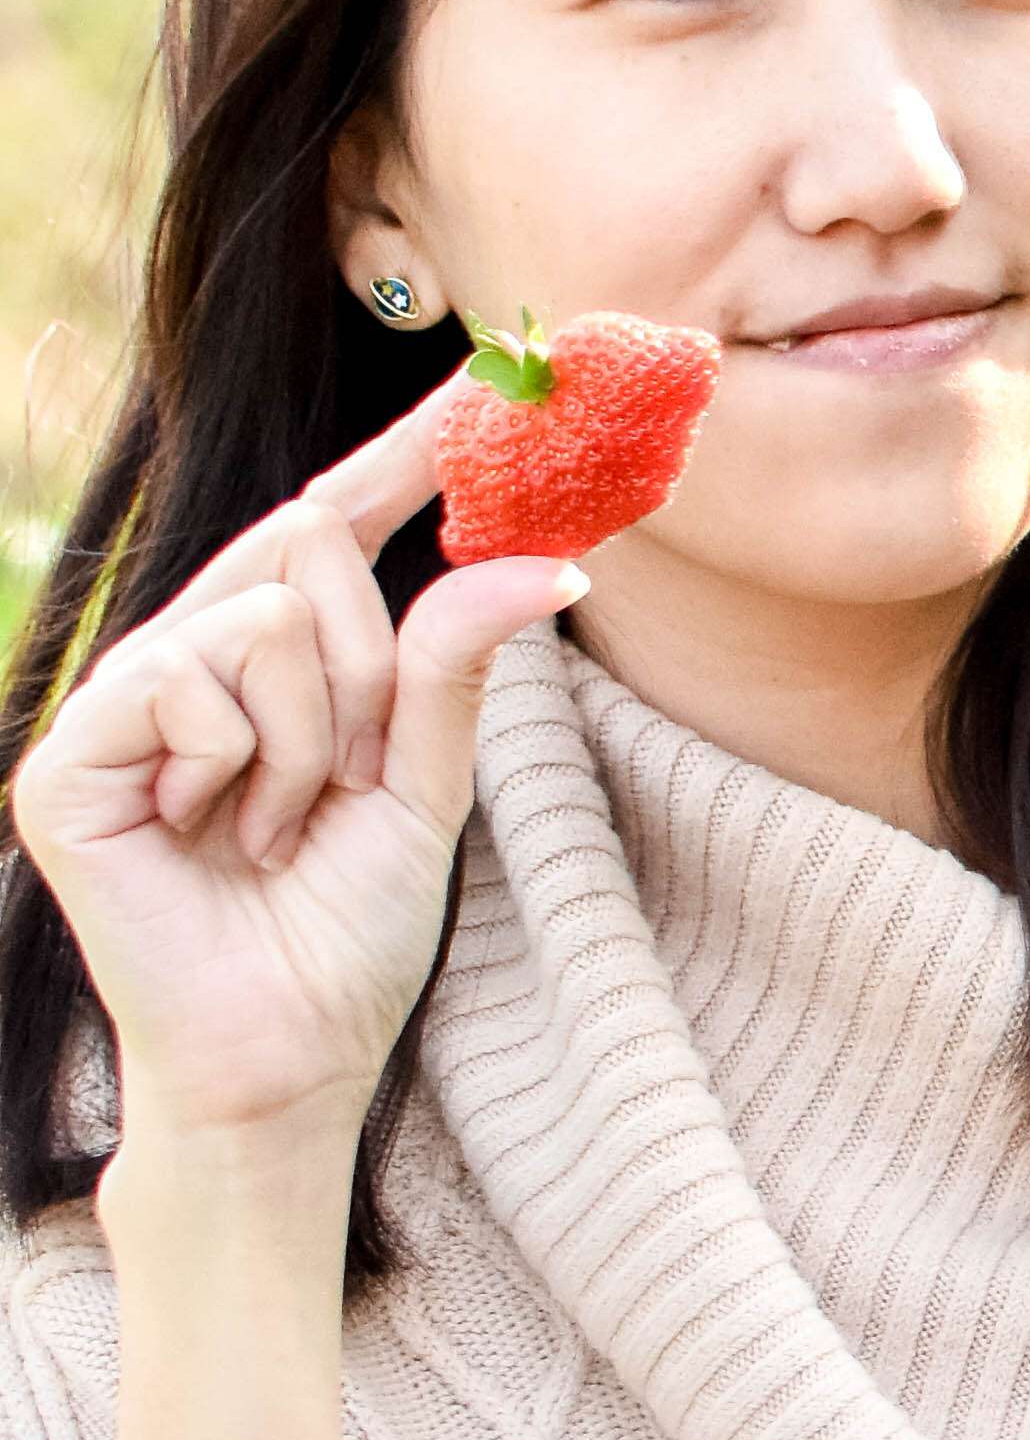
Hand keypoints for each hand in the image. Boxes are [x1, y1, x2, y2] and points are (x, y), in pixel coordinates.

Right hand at [10, 384, 582, 1159]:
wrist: (282, 1061)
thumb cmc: (345, 937)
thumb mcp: (424, 787)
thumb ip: (454, 668)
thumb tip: (547, 556)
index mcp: (264, 661)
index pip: (334, 522)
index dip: (406, 450)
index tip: (496, 378)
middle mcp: (185, 657)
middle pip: (308, 550)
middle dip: (365, 672)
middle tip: (342, 785)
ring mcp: (120, 702)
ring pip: (266, 619)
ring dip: (309, 743)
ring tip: (273, 833)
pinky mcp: (71, 758)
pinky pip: (189, 681)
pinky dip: (239, 770)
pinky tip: (219, 840)